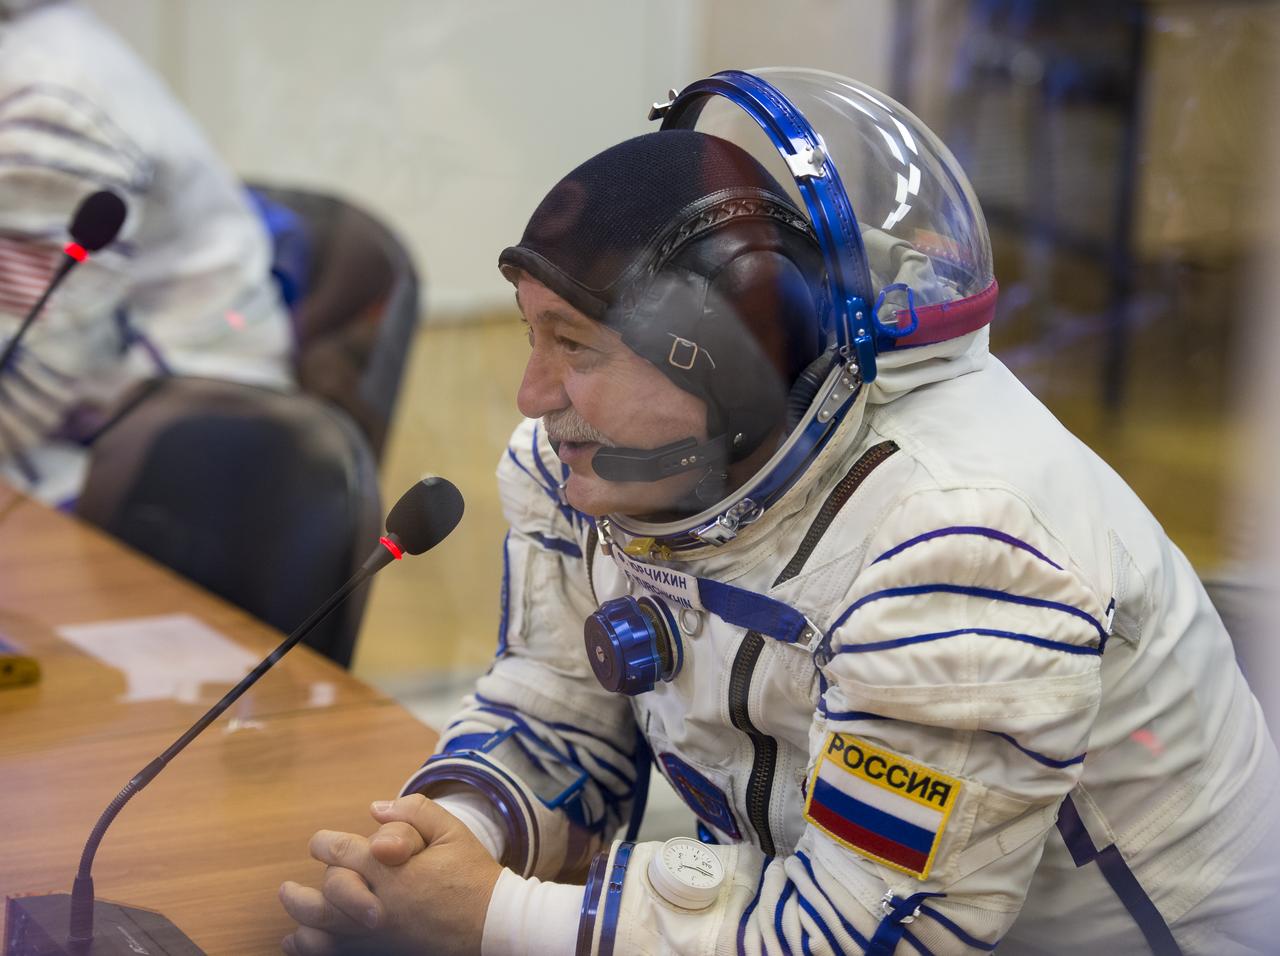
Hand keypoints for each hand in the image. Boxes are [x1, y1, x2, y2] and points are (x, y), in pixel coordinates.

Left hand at [280, 794, 501, 955]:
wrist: (494, 924)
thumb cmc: (473, 874)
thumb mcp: (452, 831)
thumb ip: (414, 812)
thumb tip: (374, 809)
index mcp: (392, 870)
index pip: (340, 853)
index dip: (323, 844)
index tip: (320, 843)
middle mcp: (378, 904)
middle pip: (324, 892)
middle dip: (305, 886)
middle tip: (290, 885)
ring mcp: (378, 934)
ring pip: (323, 927)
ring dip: (299, 916)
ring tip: (289, 907)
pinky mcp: (384, 952)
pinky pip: (337, 952)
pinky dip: (313, 947)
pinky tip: (298, 941)